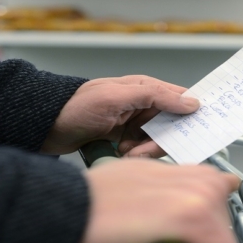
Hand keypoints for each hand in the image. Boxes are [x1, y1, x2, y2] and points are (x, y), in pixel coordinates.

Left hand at [42, 75, 199, 157]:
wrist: (45, 126)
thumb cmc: (77, 107)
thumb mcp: (117, 98)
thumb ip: (155, 96)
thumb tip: (192, 102)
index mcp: (146, 88)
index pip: (182, 99)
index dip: (192, 114)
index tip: (197, 131)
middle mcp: (145, 104)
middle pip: (173, 125)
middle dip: (162, 141)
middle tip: (141, 150)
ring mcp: (136, 122)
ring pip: (159, 140)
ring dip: (146, 151)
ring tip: (126, 153)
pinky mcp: (127, 138)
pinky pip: (144, 149)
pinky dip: (137, 155)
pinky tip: (121, 154)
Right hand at [73, 159, 241, 242]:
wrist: (65, 209)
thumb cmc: (90, 203)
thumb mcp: (137, 184)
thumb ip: (165, 194)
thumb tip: (175, 216)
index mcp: (188, 171)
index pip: (225, 200)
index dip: (208, 224)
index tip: (193, 236)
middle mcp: (200, 180)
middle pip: (225, 228)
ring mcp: (201, 198)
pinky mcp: (194, 220)